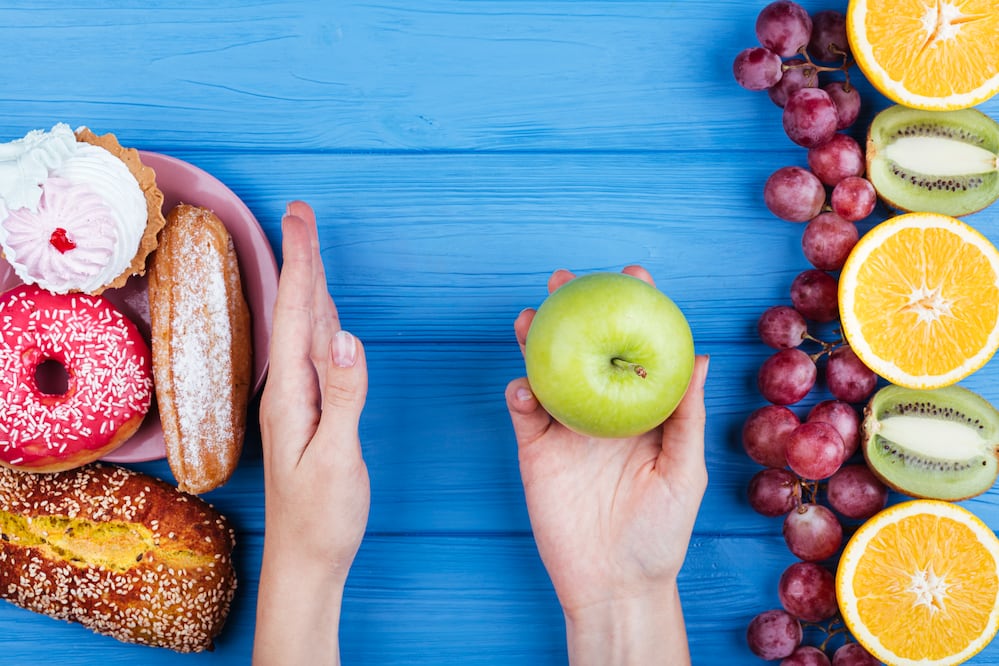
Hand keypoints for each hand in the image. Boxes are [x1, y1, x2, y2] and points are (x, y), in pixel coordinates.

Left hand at [253, 201, 368, 665]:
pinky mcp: (309, 416)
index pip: (299, 315)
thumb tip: (346, 336)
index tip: (300, 218)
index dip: (303, 262)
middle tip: (301, 215)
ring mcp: (296, 403)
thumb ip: (343, 395)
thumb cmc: (322, 518)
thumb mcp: (336, 457)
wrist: (304, 563)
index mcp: (292, 394)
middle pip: (297, 313)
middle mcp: (288, 391)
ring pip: (305, 330)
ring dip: (309, 286)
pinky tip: (323, 318)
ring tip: (310, 251)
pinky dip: (319, 321)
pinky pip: (314, 354)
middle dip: (302, 260)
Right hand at [506, 266, 708, 665]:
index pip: (638, 350)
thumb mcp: (685, 471)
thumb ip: (686, 416)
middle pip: (585, 349)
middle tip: (566, 279)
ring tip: (530, 316)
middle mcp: (602, 411)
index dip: (635, 311)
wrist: (615, 583)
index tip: (635, 276)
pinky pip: (524, 412)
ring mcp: (566, 429)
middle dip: (574, 311)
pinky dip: (520, 392)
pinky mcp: (536, 451)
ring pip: (547, 372)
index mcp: (641, 411)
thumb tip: (698, 357)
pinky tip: (524, 385)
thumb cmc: (661, 532)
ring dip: (535, 341)